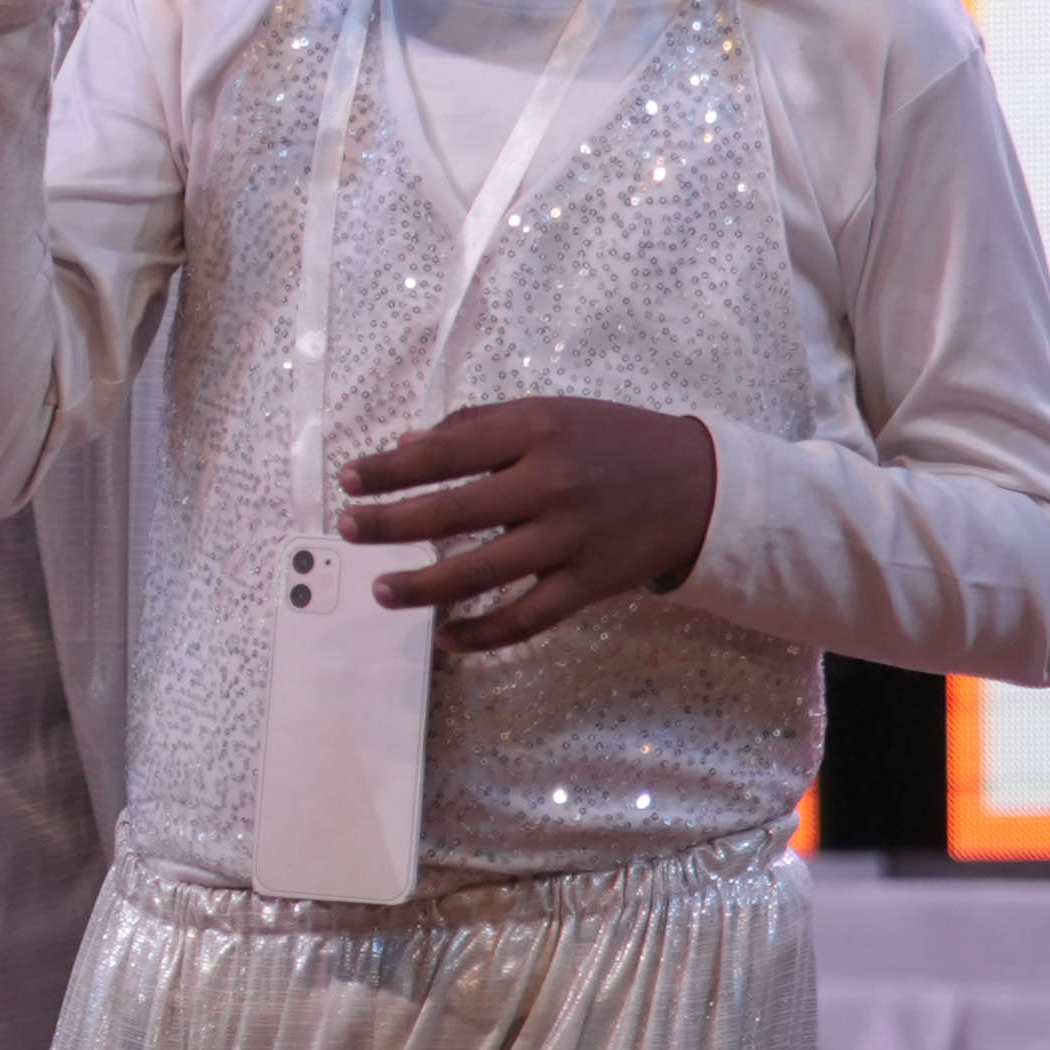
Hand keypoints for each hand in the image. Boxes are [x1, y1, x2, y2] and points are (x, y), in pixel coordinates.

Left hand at [344, 394, 719, 647]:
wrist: (702, 485)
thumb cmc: (614, 441)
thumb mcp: (550, 413)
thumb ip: (478, 427)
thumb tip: (405, 448)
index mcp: (536, 430)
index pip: (445, 452)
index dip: (390, 469)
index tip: (349, 479)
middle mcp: (551, 483)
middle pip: (451, 513)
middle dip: (389, 524)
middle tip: (348, 529)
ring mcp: (571, 539)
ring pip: (480, 574)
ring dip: (422, 586)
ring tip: (381, 589)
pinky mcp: (589, 584)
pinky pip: (526, 619)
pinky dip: (482, 634)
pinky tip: (447, 637)